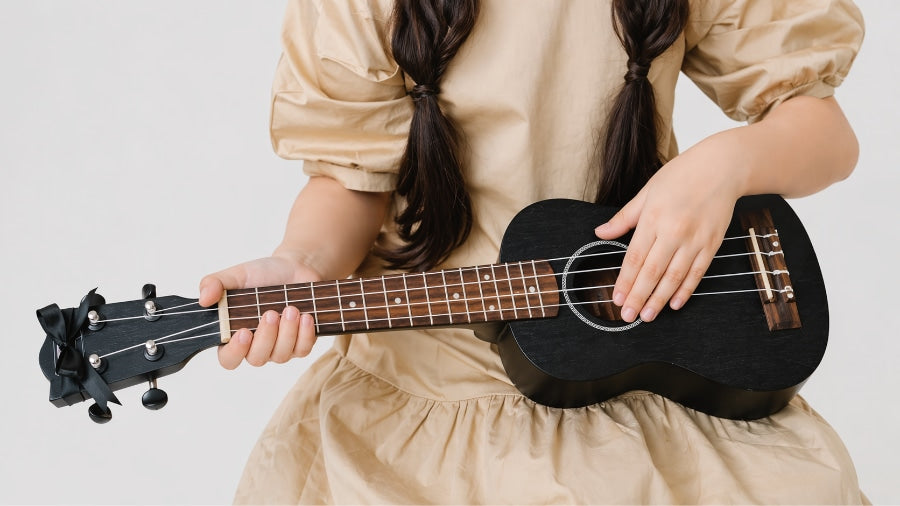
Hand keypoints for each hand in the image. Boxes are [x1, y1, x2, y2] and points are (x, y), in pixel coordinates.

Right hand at [198, 255, 321, 368]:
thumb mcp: (236, 274)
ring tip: (291, 309)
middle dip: (266, 337)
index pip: (228, 358)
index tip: (243, 332)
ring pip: (281, 356)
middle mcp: (257, 345)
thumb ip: (214, 283)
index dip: (234, 352)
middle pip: (257, 359)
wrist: (295, 268)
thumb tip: (203, 299)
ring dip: (287, 333)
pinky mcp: (301, 344)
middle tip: (270, 313)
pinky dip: (305, 335)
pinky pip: (303, 350)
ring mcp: (280, 347)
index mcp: (235, 333)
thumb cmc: (263, 274)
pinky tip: (306, 317)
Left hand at [594, 140, 743, 322]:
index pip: (635, 258)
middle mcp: (674, 231)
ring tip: (648, 316)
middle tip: (628, 316)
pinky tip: (675, 303)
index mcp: (653, 218)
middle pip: (652, 272)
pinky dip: (686, 290)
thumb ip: (624, 218)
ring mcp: (695, 239)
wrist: (722, 167)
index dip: (625, 281)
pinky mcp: (712, 244)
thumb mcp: (646, 192)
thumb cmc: (681, 176)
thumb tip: (600, 233)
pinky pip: (696, 273)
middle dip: (638, 297)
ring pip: (674, 277)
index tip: (617, 299)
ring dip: (660, 299)